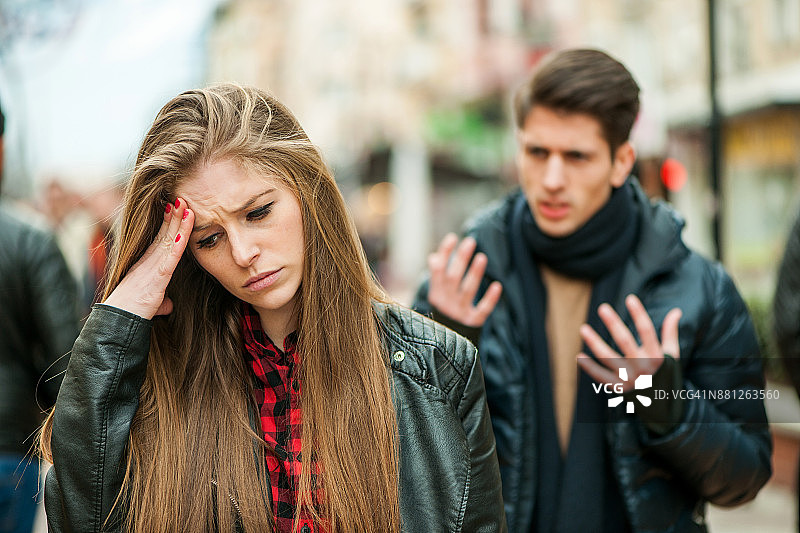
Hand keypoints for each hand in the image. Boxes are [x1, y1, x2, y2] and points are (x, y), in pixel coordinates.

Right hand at [103, 199, 194, 319]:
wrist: (119, 322)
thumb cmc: (131, 314)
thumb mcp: (151, 306)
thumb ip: (160, 301)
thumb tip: (168, 305)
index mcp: (146, 266)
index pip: (159, 241)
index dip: (168, 224)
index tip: (175, 209)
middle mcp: (149, 262)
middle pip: (165, 235)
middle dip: (174, 216)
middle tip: (181, 198)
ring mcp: (153, 268)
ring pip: (169, 241)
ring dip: (178, 223)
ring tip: (185, 205)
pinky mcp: (158, 278)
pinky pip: (171, 257)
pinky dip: (179, 242)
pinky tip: (185, 231)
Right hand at [427, 233, 501, 327]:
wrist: (444, 345)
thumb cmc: (443, 313)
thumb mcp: (436, 296)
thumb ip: (436, 278)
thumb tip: (433, 257)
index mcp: (435, 294)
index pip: (438, 271)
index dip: (445, 254)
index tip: (452, 238)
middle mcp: (446, 302)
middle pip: (453, 278)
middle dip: (460, 259)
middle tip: (470, 241)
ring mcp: (459, 313)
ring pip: (467, 291)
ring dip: (474, 274)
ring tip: (482, 257)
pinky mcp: (472, 322)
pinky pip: (482, 310)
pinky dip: (490, 299)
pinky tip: (497, 286)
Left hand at [577, 294, 681, 391]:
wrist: (663, 407)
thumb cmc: (665, 375)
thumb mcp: (671, 355)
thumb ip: (670, 333)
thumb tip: (676, 311)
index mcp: (657, 356)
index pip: (647, 331)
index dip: (639, 314)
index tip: (630, 298)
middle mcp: (643, 367)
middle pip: (625, 342)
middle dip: (614, 323)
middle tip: (602, 307)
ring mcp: (630, 378)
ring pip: (609, 358)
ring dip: (594, 343)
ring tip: (583, 328)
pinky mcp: (619, 388)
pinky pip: (601, 377)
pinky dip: (589, 367)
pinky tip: (579, 356)